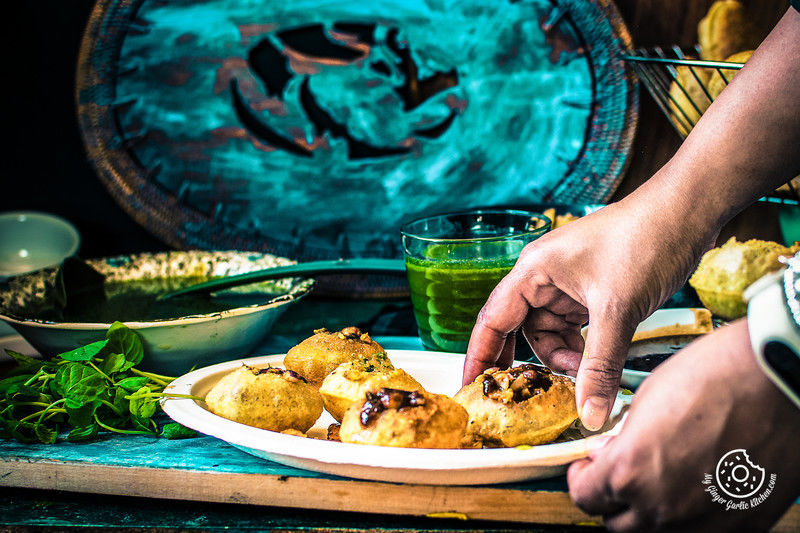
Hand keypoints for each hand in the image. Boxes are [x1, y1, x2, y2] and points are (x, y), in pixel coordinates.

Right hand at [463, 200, 711, 429]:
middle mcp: (544, 276)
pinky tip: (595, 363)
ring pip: (550, 333)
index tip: (469, 389)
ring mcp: (568, 284)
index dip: (478, 355)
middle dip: (527, 362)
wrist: (687, 212)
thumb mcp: (617, 310)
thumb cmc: (645, 240)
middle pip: (521, 330)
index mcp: (534, 270)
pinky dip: (582, 348)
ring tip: (583, 373)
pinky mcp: (591, 291)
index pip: (493, 319)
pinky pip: (573, 328)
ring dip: (563, 357)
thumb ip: (599, 366)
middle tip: (526, 396)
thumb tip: (590, 415)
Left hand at [568, 320, 799, 531]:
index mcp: (631, 472)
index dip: (582, 478)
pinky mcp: (741, 527)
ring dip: (648, 511)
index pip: (585, 497)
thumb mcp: (646, 402)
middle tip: (620, 473)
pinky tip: (696, 486)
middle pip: (619, 523)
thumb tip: (607, 457)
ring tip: (661, 477)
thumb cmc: (713, 377)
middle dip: (612, 498)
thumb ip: (620, 440)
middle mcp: (663, 508)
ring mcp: (704, 524)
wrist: (778, 380)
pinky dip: (689, 517)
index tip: (589, 467)